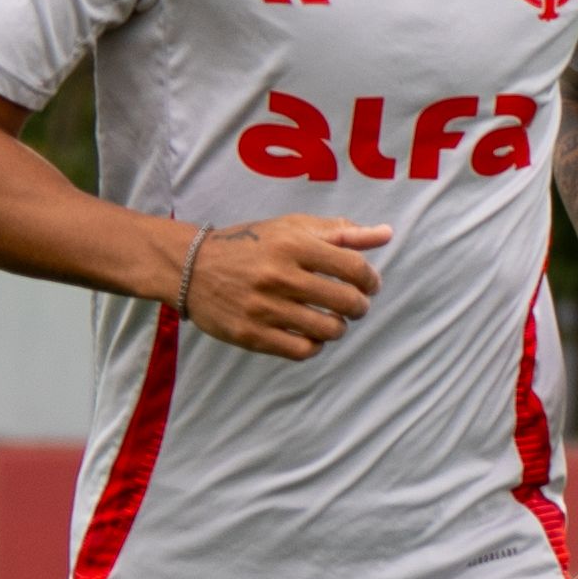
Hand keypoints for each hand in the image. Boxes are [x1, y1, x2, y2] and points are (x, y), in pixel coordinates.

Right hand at [185, 216, 390, 358]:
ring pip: (328, 330)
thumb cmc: (251, 245)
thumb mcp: (293, 228)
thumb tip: (386, 234)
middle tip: (353, 304)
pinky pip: (302, 350)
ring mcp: (264, 307)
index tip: (369, 284)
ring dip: (338, 327)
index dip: (370, 280)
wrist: (191, 267)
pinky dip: (315, 345)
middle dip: (359, 306)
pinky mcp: (251, 334)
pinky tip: (310, 335)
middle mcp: (279, 276)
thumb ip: (341, 233)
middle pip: (346, 302)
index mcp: (292, 245)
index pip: (353, 268)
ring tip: (330, 319)